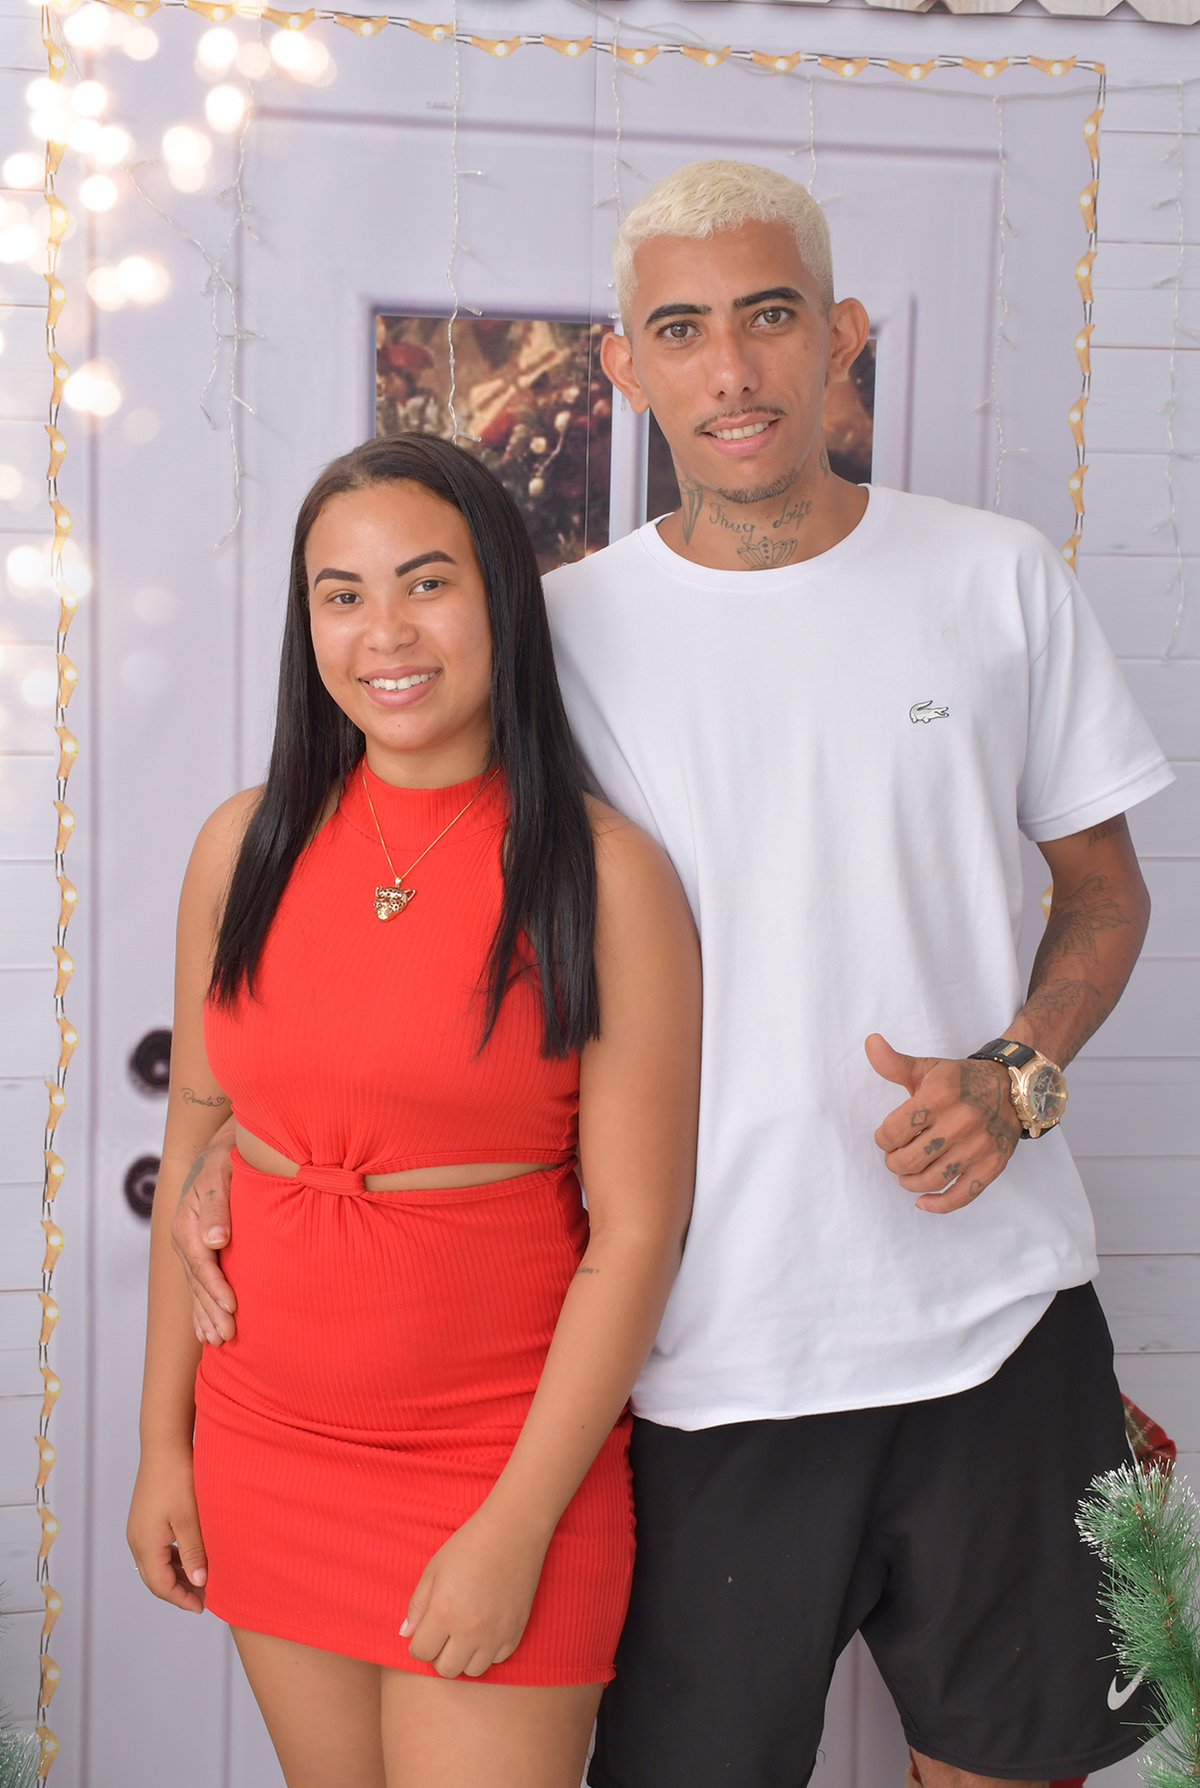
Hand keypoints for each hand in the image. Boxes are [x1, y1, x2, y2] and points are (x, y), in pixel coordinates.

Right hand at [127, 1445, 207, 1612]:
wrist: (164, 1445)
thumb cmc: (177, 1478)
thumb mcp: (190, 1519)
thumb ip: (194, 1553)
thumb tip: (199, 1584)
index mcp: (145, 1544)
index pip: (161, 1586)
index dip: (182, 1599)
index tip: (203, 1606)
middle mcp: (137, 1540)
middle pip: (155, 1579)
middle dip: (179, 1592)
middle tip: (204, 1599)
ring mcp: (139, 1529)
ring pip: (156, 1564)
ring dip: (177, 1576)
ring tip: (201, 1581)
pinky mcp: (145, 1519)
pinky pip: (157, 1549)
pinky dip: (174, 1559)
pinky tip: (192, 1557)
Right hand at [171, 1118, 237, 1345]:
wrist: (217, 1153)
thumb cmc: (224, 1163)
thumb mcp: (221, 1176)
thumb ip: (219, 1208)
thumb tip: (216, 1240)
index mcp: (187, 1224)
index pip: (203, 1264)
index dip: (217, 1288)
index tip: (233, 1308)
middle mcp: (183, 1240)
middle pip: (197, 1283)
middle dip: (212, 1312)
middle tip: (228, 1337)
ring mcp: (188, 1248)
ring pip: (195, 1289)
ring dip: (205, 1316)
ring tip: (218, 1342)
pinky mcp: (196, 1253)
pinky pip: (195, 1286)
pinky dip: (199, 1310)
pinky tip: (204, 1332)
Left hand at [400, 1505, 548, 1678]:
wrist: (513, 1530)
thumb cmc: (469, 1545)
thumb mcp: (434, 1569)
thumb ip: (417, 1605)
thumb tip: (406, 1633)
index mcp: (444, 1612)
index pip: (421, 1652)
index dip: (419, 1642)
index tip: (426, 1629)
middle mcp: (470, 1630)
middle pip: (446, 1669)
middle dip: (440, 1654)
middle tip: (445, 1632)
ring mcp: (496, 1633)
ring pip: (473, 1670)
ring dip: (465, 1656)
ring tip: (466, 1631)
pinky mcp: (516, 1631)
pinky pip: (498, 1659)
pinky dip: (489, 1650)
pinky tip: (487, 1628)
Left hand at [865, 1032, 1020, 1212]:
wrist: (1013, 1088)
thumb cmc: (962, 1080)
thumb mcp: (928, 1068)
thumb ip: (894, 1063)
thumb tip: (870, 1042)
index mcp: (939, 1097)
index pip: (893, 1131)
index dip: (882, 1139)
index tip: (886, 1137)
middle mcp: (960, 1123)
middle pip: (910, 1159)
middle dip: (893, 1163)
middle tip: (894, 1158)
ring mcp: (978, 1147)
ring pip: (932, 1179)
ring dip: (910, 1183)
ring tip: (905, 1175)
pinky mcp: (992, 1165)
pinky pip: (963, 1195)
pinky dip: (939, 1204)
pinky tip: (923, 1201)